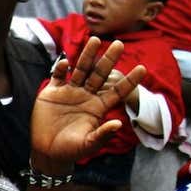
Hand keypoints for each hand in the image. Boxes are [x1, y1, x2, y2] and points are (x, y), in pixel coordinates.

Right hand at [30, 37, 145, 171]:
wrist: (47, 151)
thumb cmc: (71, 150)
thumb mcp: (89, 144)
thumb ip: (103, 134)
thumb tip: (118, 123)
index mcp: (99, 107)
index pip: (117, 91)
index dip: (130, 80)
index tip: (143, 68)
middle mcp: (86, 96)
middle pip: (100, 74)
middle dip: (109, 59)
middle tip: (120, 44)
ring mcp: (69, 92)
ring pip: (81, 70)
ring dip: (88, 56)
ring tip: (95, 40)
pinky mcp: (52, 92)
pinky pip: (58, 76)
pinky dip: (62, 68)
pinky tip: (66, 62)